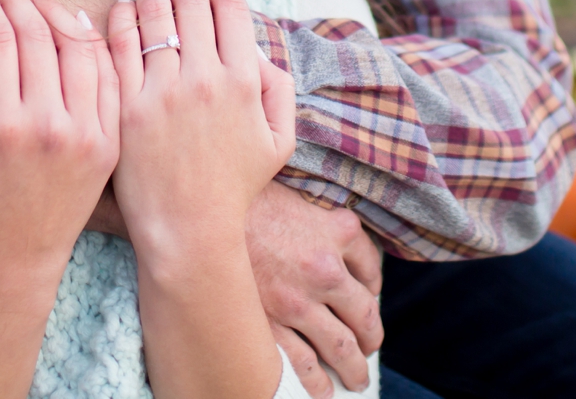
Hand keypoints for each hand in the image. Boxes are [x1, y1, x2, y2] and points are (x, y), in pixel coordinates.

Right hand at [0, 0, 116, 152]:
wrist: (21, 266)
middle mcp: (47, 126)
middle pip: (36, 36)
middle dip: (16, 0)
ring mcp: (85, 134)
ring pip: (77, 48)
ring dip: (55, 13)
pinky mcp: (108, 143)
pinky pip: (107, 77)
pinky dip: (92, 43)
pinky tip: (74, 24)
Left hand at [109, 0, 296, 261]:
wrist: (189, 231)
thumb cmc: (233, 187)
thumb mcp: (279, 141)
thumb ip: (278, 87)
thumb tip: (254, 48)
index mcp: (243, 82)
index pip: (229, 5)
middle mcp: (204, 80)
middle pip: (190, 0)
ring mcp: (162, 92)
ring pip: (151, 11)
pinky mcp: (126, 106)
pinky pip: (118, 40)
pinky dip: (120, 17)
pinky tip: (121, 18)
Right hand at [248, 184, 383, 396]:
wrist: (203, 212)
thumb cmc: (245, 197)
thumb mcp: (294, 194)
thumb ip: (318, 215)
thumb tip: (332, 233)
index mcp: (336, 231)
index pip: (370, 266)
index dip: (372, 284)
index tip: (369, 294)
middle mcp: (325, 269)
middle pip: (364, 314)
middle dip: (371, 336)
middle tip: (370, 346)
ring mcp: (298, 301)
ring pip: (340, 346)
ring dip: (352, 367)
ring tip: (356, 378)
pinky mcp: (271, 323)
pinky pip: (303, 363)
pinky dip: (316, 381)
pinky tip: (322, 390)